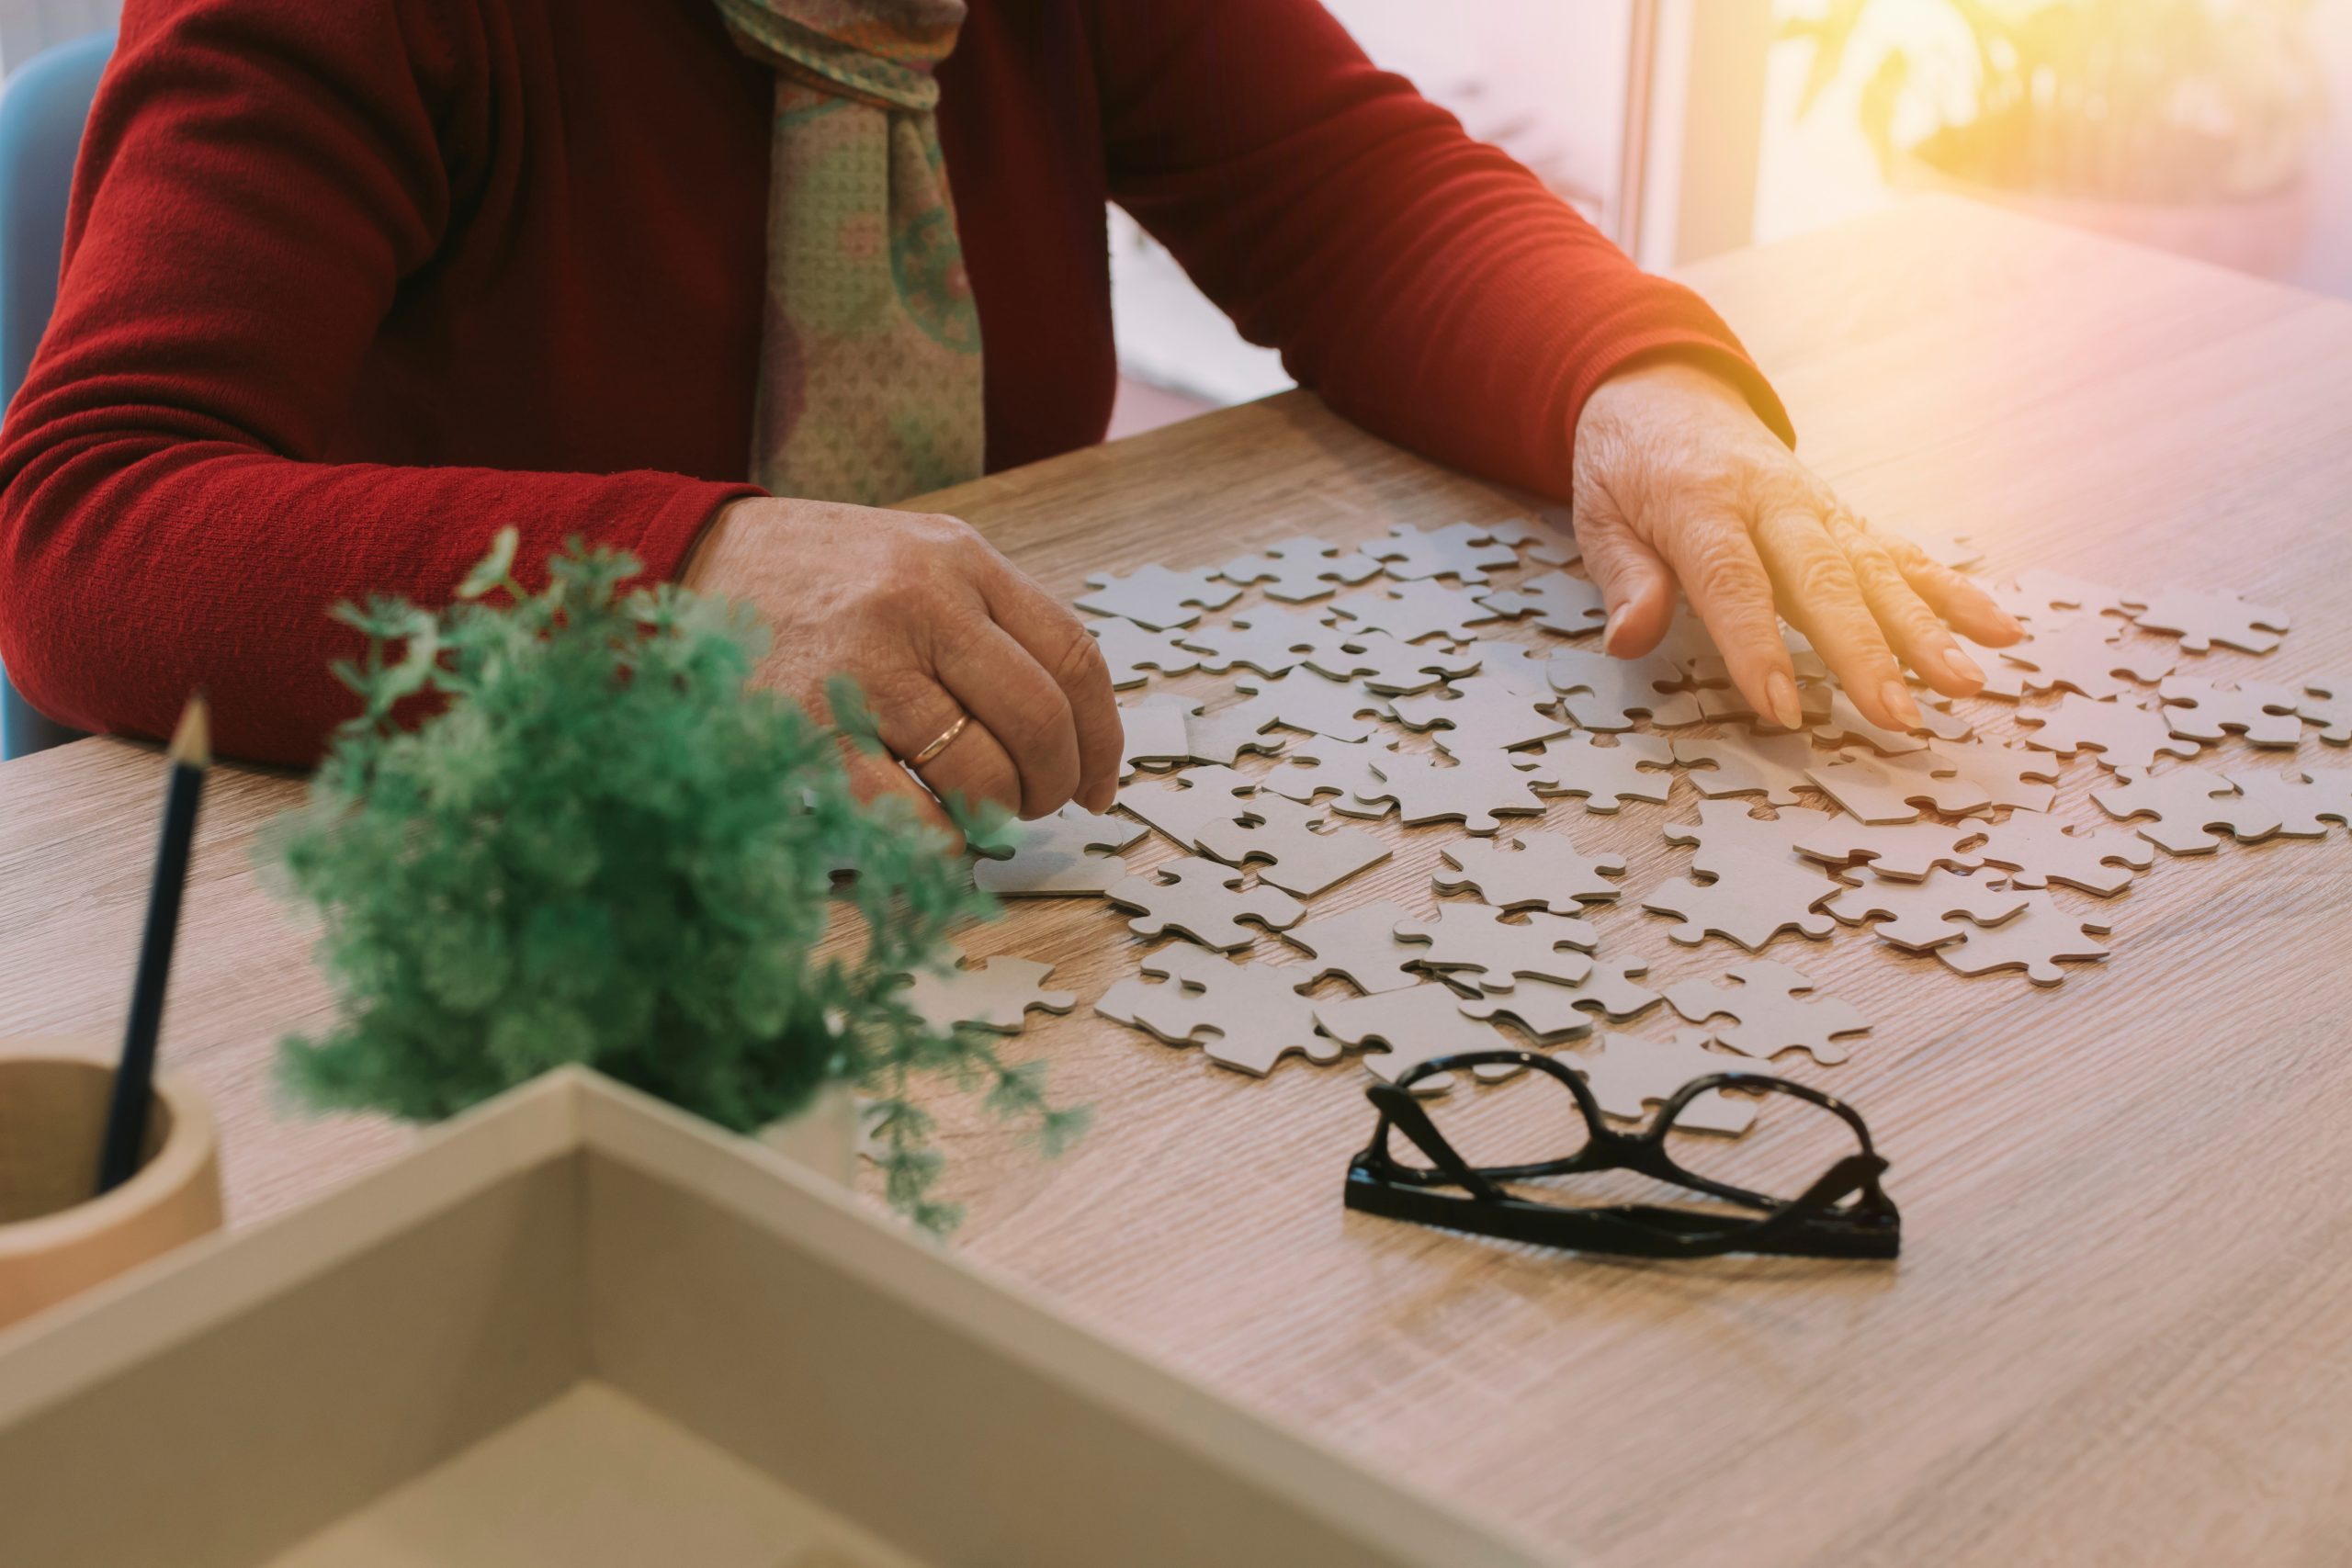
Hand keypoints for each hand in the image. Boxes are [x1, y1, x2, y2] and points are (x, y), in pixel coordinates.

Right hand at [681, 497, 1120, 832]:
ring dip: (997, 815)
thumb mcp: (915, 561)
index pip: (1074, 658)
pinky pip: (905, 813)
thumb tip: (1064, 731)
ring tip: (981, 815)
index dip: (1102, 738)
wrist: (689, 558)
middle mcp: (923, 604)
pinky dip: (936, 842)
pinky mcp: (813, 725)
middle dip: (1054, 785)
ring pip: (980, 772)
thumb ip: (988, 625)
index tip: (1098, 782)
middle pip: (1039, 722)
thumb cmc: (815, 575)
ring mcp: (867, 665)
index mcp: (961, 560)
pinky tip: (933, 838)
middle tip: (1038, 805)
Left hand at [1570, 359, 2022, 731]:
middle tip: (1897, 715)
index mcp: (1701, 500)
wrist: (1666, 387)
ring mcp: (1819, 506)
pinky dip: (1952, 593)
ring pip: (1879, 570)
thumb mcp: (1598, 513)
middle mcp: (1774, 499)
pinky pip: (1904, 554)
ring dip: (1926, 631)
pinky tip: (1998, 632)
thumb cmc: (1628, 462)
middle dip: (1865, 653)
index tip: (1783, 708)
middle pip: (1824, 580)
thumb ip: (1623, 577)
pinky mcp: (1845, 515)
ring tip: (1966, 684)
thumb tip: (1629, 639)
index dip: (1759, 647)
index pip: (1734, 581)